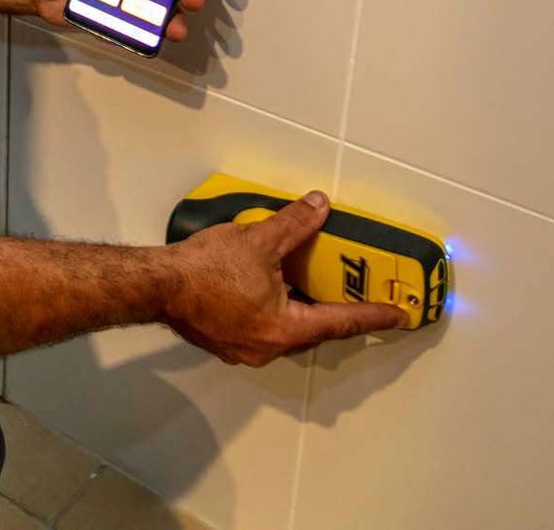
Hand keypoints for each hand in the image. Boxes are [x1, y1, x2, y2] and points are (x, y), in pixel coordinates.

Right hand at [161, 191, 405, 365]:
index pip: (340, 322)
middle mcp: (268, 347)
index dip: (372, 316)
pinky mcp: (224, 340)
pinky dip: (274, 309)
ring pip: (285, 329)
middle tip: (354, 295)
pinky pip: (261, 327)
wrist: (155, 285)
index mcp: (284, 328)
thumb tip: (319, 205)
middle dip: (333, 311)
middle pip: (312, 330)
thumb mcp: (258, 240)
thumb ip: (295, 224)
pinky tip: (268, 286)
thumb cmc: (206, 269)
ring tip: (310, 285)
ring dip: (300, 309)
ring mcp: (244, 348)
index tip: (398, 316)